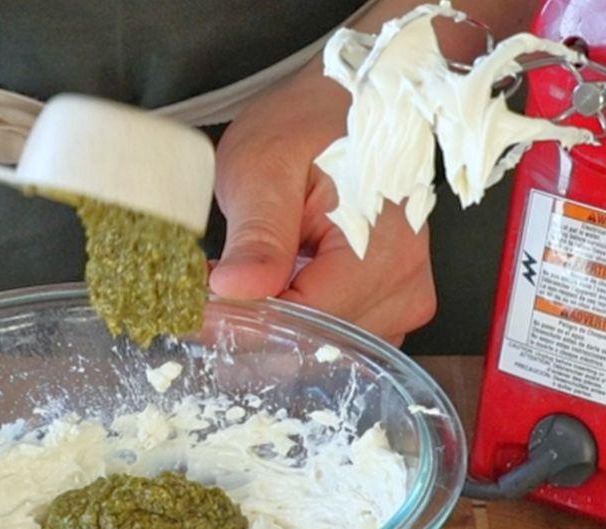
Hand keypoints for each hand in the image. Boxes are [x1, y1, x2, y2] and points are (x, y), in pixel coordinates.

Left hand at [209, 66, 435, 345]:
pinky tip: (277, 289)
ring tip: (248, 279)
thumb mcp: (264, 168)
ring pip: (327, 350)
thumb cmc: (308, 124)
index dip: (246, 322)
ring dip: (279, 327)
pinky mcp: (393, 305)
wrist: (349, 102)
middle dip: (258, 327)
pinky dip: (303, 322)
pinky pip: (341, 339)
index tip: (199, 303)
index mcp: (383, 250)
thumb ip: (256, 234)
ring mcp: (405, 299)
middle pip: (319, 345)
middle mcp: (406, 284)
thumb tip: (235, 289)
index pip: (307, 322)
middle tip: (213, 289)